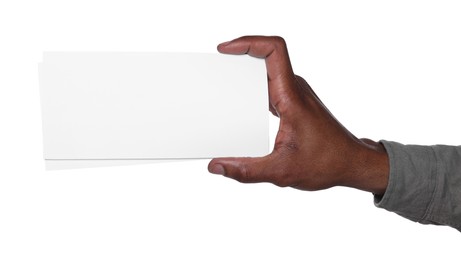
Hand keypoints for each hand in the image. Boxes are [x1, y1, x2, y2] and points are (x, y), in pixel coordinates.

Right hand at [208, 36, 388, 194]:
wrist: (352, 163)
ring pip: (268, 69)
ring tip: (222, 80)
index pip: (274, 51)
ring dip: (245, 70)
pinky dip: (253, 84)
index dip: (248, 43)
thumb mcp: (282, 172)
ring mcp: (295, 94)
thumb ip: (246, 171)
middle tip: (216, 66)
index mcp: (291, 98)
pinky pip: (271, 83)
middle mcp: (294, 90)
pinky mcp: (294, 101)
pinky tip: (241, 99)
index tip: (226, 50)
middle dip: (238, 56)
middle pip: (265, 56)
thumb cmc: (326, 163)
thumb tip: (217, 166)